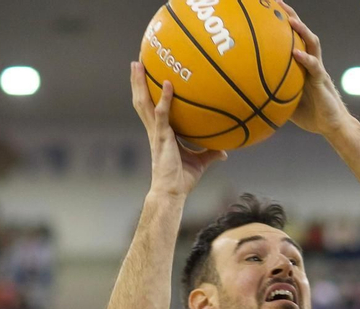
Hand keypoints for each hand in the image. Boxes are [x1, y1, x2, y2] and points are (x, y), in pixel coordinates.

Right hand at [130, 62, 225, 197]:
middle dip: (137, 82)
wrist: (172, 194)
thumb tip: (224, 151)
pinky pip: (162, 114)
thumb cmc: (181, 181)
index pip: (150, 108)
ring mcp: (157, 133)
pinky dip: (164, 98)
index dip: (146, 93)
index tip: (145, 77)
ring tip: (138, 64)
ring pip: (144, 103)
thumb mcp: (199, 163)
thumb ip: (209, 153)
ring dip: (140, 83)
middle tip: (136, 63)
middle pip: (142, 101)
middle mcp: (155, 130)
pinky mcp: (162, 138)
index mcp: (160, 133)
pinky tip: (168, 84)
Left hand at [279, 2, 351, 137]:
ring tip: (290, 20)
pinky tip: (296, 53)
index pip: (293, 39)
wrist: (332, 127)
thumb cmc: (311, 115)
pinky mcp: (322, 81)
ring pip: (312, 43)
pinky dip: (305, 58)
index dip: (283, 25)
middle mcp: (311, 62)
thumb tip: (249, 94)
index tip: (269, 10)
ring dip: (302, 30)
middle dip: (291, 16)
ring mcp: (318, 70)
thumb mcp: (285, 102)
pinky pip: (314, 66)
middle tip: (278, 3)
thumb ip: (272, 94)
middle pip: (302, 34)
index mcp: (302, 65)